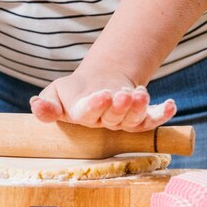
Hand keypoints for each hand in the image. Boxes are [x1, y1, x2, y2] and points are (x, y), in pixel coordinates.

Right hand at [29, 67, 175, 131]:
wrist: (97, 84)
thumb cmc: (73, 92)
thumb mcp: (54, 94)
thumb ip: (46, 105)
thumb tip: (36, 107)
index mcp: (82, 116)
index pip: (88, 114)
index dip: (96, 106)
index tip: (103, 95)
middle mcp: (105, 121)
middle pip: (113, 117)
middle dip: (120, 107)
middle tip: (123, 94)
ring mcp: (124, 120)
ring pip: (133, 119)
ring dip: (138, 108)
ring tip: (140, 94)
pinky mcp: (140, 118)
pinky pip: (152, 120)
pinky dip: (163, 114)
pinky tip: (171, 105)